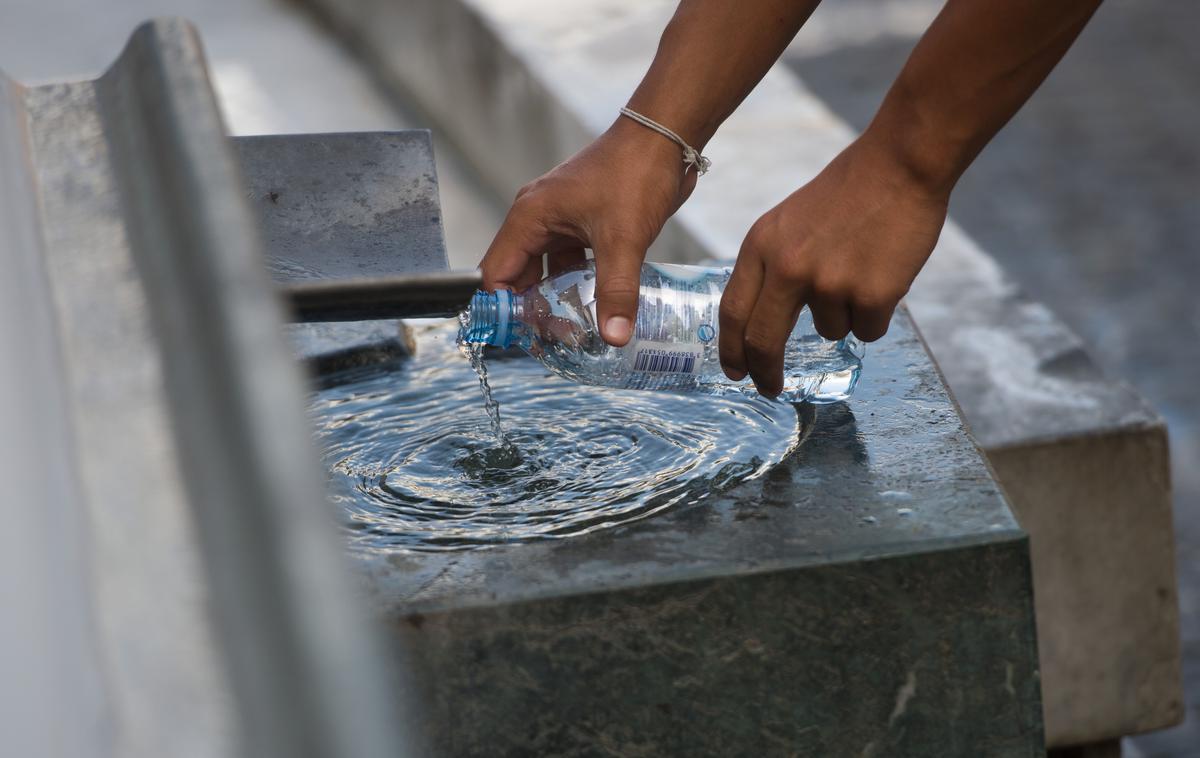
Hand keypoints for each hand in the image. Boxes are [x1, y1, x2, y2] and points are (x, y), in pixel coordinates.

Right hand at [480, 117, 696, 345]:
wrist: (665, 138)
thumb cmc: (635, 173)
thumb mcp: (623, 239)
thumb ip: (616, 291)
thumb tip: (614, 337)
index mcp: (529, 217)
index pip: (495, 274)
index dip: (503, 310)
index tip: (523, 339)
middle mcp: (537, 219)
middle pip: (517, 276)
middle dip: (531, 310)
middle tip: (553, 343)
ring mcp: (560, 221)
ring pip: (545, 271)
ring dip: (555, 300)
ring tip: (573, 332)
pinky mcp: (583, 224)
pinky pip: (569, 263)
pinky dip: (577, 286)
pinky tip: (594, 308)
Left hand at [719, 135, 949, 396]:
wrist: (899, 167)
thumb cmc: (846, 195)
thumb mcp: (787, 224)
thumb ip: (771, 268)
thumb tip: (758, 323)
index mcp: (761, 246)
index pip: (733, 311)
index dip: (732, 349)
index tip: (735, 372)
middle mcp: (788, 268)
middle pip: (764, 340)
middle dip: (765, 372)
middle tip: (770, 388)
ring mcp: (829, 283)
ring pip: (831, 331)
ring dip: (846, 315)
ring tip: (862, 269)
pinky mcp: (870, 295)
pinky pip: (868, 329)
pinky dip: (876, 313)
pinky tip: (884, 274)